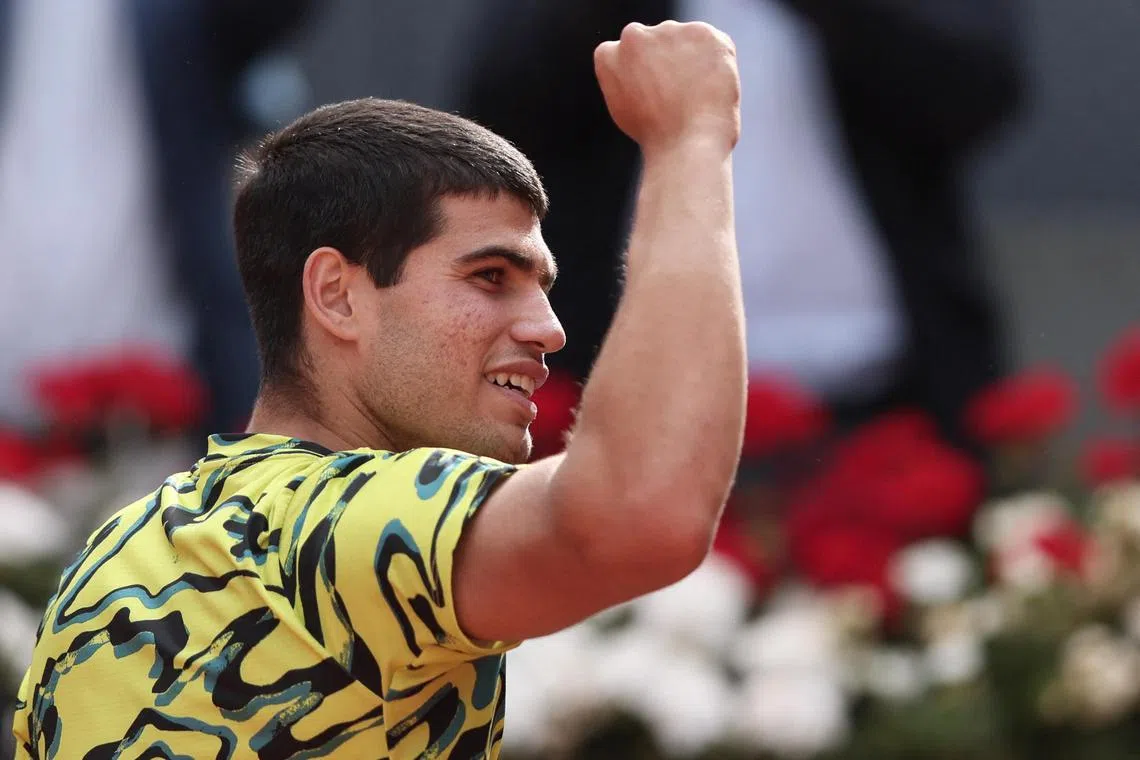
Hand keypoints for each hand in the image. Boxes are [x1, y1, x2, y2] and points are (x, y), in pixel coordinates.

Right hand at [594, 21, 739, 156]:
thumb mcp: (624, 107)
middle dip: (670, 62)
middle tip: (679, 98)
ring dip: (694, 61)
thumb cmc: (656, 138)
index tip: (655, 96)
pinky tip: (712, 88)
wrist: (685, 144)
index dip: (647, 75)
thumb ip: (628, 79)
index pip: (629, 53)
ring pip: (687, 41)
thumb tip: (647, 69)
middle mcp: (633, 35)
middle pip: (658, 42)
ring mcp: (668, 31)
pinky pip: (715, 45)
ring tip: (696, 96)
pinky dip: (719, 64)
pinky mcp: (701, 32)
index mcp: (608, 55)